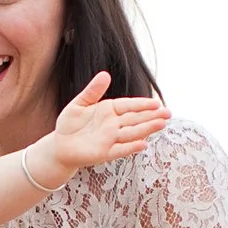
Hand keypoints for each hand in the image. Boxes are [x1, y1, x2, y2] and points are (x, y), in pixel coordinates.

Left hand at [27, 71, 169, 182]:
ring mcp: (110, 139)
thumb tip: (105, 74)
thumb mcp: (79, 103)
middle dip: (152, 116)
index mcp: (109, 110)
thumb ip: (92, 91)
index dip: (142, 104)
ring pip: (132, 133)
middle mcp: (113, 125)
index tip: (156, 103)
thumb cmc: (70, 124)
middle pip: (135, 119)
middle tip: (168, 113)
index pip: (129, 105)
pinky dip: (130, 147)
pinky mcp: (104, 153)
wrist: (59, 145)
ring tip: (162, 125)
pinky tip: (143, 144)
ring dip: (146, 129)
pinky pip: (120, 149)